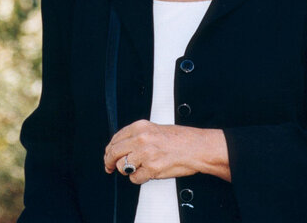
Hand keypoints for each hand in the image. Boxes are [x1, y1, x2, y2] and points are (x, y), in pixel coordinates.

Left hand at [103, 120, 230, 183]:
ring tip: (137, 168)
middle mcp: (141, 139)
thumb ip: (138, 135)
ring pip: (122, 166)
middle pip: (113, 152)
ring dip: (127, 170)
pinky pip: (135, 178)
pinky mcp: (151, 168)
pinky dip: (139, 178)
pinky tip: (147, 173)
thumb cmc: (181, 139)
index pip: (115, 138)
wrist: (198, 148)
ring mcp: (145, 154)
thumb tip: (122, 145)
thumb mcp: (156, 129)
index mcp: (140, 126)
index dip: (109, 150)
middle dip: (109, 162)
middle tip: (109, 167)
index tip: (108, 155)